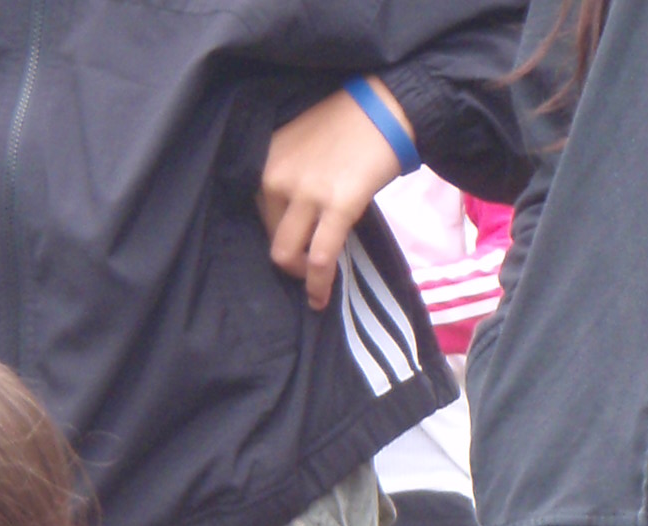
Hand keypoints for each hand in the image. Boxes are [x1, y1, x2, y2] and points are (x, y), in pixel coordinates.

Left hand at [259, 84, 406, 312]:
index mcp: (267, 159)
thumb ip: (287, 178)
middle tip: (307, 263)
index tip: (292, 244)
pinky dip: (318, 285)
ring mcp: (306, 191)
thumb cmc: (348, 124)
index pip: (258, 213)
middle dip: (288, 257)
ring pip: (285, 255)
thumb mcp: (301, 145)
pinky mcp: (337, 205)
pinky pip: (319, 259)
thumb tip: (289, 220)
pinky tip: (321, 298)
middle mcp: (277, 176)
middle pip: (270, 237)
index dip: (276, 234)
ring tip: (313, 281)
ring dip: (299, 275)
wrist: (389, 106)